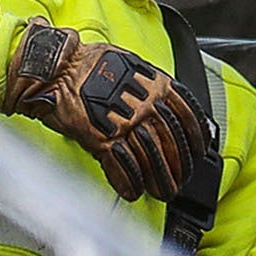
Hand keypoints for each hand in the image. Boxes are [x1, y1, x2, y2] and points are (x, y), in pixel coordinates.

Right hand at [0, 19, 207, 202]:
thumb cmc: (87, 63)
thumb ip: (149, 85)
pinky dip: (128, 183)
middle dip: (178, 166)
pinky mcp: (102, 138)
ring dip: (158, 180)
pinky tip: (133, 192)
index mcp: (156, 84)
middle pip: (171, 143)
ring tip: (162, 192)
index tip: (199, 151)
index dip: (195, 138)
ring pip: (150, 158)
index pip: (187, 115)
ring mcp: (124, 123)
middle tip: (180, 180)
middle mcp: (144, 104)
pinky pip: (121, 166)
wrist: (56, 69)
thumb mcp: (130, 65)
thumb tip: (163, 101)